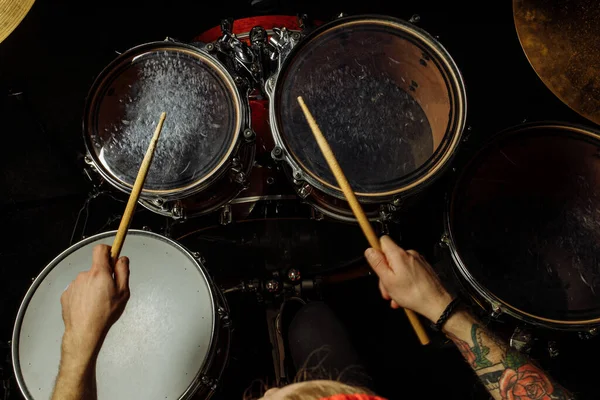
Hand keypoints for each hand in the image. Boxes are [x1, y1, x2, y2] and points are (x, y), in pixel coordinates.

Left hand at [60, 245, 129, 365]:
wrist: (84, 331)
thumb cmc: (105, 313)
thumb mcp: (123, 292)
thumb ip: (123, 272)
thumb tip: (122, 259)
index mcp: (99, 272)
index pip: (101, 249)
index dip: (108, 251)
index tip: (112, 257)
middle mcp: (84, 275)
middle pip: (95, 268)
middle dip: (102, 275)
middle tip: (108, 291)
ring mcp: (73, 285)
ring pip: (86, 280)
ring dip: (92, 287)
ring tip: (97, 303)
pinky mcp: (66, 294)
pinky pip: (78, 290)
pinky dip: (83, 295)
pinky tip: (87, 307)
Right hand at [364, 236, 451, 322]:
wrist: (436, 303)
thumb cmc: (413, 294)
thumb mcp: (388, 280)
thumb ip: (377, 263)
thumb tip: (369, 250)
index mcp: (399, 254)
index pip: (383, 240)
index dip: (377, 252)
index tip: (377, 265)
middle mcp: (409, 254)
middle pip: (390, 257)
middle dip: (386, 274)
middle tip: (387, 289)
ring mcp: (418, 261)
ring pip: (399, 267)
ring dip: (395, 281)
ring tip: (396, 296)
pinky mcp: (423, 268)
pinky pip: (408, 271)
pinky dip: (404, 282)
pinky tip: (404, 295)